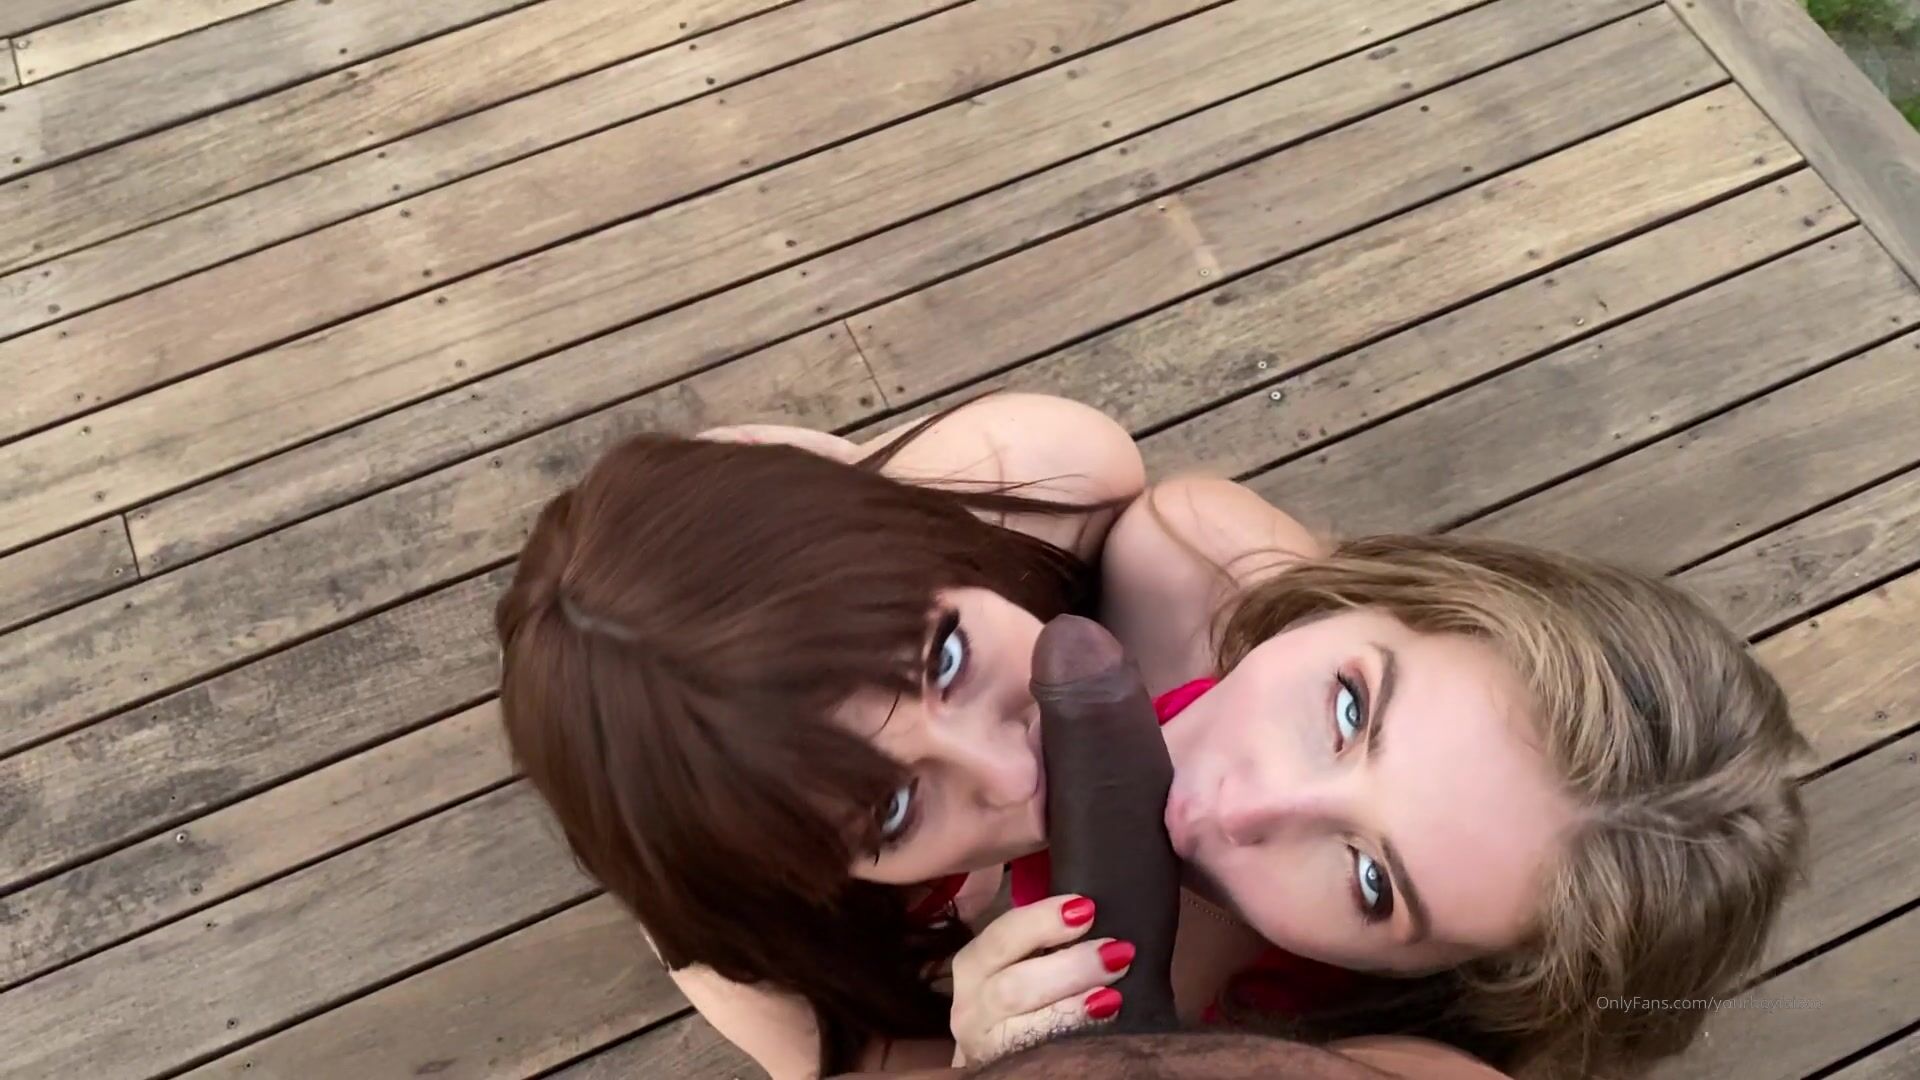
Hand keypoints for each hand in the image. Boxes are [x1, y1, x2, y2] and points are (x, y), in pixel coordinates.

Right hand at [948, 895, 1132, 1066]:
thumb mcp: (1018, 963)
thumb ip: (1041, 940)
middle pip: (1012, 983)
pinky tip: (1103, 1018)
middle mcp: (970, 1004)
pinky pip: (1036, 1051)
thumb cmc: (1021, 995)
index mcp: (974, 965)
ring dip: (1073, 1004)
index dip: (1042, 920)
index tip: (1086, 907)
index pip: (1001, 936)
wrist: (1002, 1050)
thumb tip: (1088, 910)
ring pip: (1024, 1023)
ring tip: (1113, 993)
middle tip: (1117, 951)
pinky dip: (1072, 1033)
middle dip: (1069, 965)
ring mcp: (983, 1042)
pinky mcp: (999, 1067)